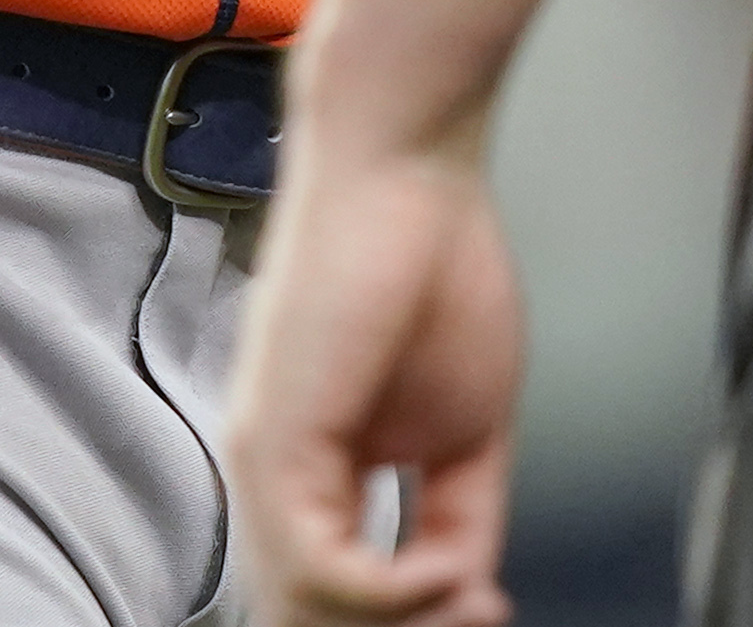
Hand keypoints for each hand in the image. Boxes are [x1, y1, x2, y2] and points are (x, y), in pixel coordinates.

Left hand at [230, 124, 522, 625]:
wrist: (409, 170)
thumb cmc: (433, 266)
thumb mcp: (465, 429)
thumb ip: (455, 517)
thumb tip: (463, 592)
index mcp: (316, 472)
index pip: (338, 593)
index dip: (415, 615)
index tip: (486, 604)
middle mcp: (276, 476)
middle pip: (313, 614)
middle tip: (480, 613)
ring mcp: (265, 461)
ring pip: (306, 609)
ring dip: (407, 623)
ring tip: (473, 598)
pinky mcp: (271, 439)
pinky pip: (318, 567)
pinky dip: (392, 592)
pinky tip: (447, 568)